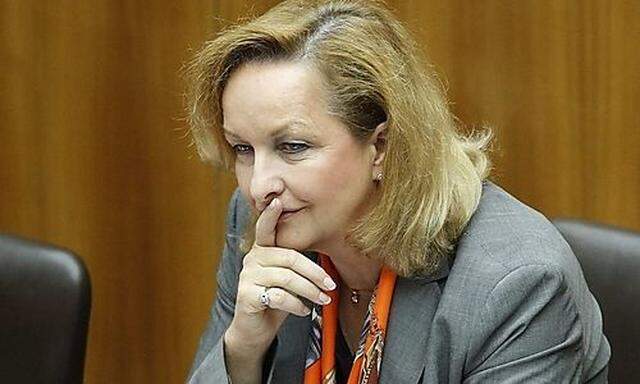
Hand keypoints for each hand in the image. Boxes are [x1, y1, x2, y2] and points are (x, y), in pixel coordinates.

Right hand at [224, 197, 335, 356]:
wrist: (255, 329)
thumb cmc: (275, 300)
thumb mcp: (287, 278)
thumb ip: (295, 264)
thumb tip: (323, 258)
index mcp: (262, 250)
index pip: (265, 229)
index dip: (270, 215)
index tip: (277, 201)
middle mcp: (252, 259)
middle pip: (289, 258)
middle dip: (314, 272)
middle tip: (330, 285)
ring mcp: (247, 276)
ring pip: (286, 278)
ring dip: (310, 291)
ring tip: (323, 299)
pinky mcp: (246, 295)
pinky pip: (279, 296)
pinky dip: (297, 305)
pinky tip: (304, 310)